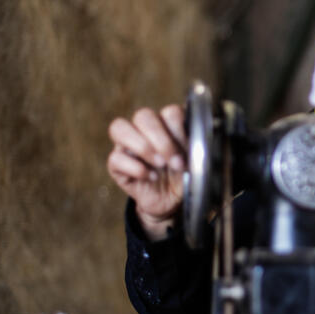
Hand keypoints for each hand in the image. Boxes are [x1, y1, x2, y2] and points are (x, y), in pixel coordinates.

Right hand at [107, 105, 186, 240]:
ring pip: (119, 127)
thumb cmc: (183, 176)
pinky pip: (115, 158)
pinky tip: (150, 177)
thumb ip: (195, 146)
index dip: (179, 129)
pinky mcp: (116, 165)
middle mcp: (144, 130)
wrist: (171, 201)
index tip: (189, 148)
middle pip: (143, 115)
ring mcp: (127, 145)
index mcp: (167, 124)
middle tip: (175, 161)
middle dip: (161, 139)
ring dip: (143, 146)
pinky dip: (135, 167)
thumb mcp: (193, 162)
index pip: (169, 111)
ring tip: (160, 165)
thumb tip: (199, 137)